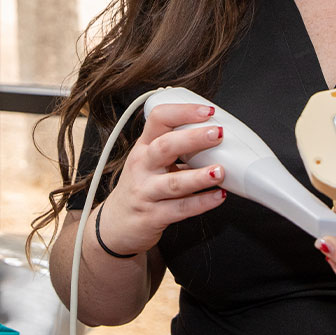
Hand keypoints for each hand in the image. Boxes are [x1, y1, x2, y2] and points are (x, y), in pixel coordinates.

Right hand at [96, 100, 227, 256]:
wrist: (115, 224)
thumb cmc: (140, 186)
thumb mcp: (149, 160)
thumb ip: (177, 148)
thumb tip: (215, 135)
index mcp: (144, 145)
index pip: (159, 118)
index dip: (183, 112)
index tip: (207, 110)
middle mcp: (143, 165)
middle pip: (165, 146)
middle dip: (193, 138)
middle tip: (217, 133)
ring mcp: (146, 191)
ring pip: (173, 182)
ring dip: (199, 176)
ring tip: (220, 171)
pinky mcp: (153, 216)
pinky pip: (180, 209)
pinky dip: (201, 203)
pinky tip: (218, 196)